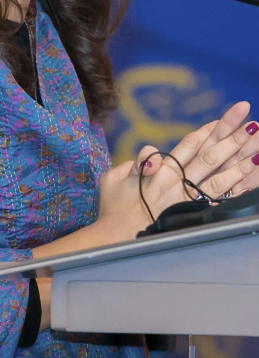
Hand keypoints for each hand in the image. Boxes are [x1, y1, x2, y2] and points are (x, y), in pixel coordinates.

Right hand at [99, 101, 258, 236]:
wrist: (116, 238)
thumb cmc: (112, 208)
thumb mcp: (113, 177)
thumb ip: (134, 162)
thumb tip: (149, 159)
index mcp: (159, 170)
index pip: (190, 144)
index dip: (209, 130)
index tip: (227, 119)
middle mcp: (177, 182)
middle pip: (211, 155)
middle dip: (232, 136)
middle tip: (252, 121)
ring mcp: (187, 201)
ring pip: (222, 177)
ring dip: (242, 161)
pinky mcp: (192, 218)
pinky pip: (222, 202)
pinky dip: (238, 190)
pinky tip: (252, 177)